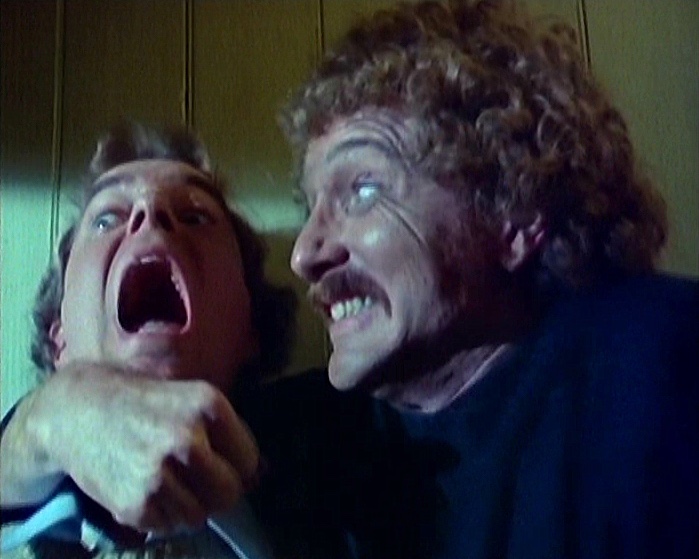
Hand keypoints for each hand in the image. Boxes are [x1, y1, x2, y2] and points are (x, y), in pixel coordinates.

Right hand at [10, 361, 259, 533]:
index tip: (222, 465)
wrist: (78, 410)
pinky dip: (161, 515)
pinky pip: (169, 526)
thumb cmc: (143, 403)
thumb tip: (263, 473)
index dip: (238, 467)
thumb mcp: (190, 399)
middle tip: (199, 482)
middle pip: (229, 492)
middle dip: (218, 491)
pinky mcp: (136, 502)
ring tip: (169, 482)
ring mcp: (160, 472)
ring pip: (200, 514)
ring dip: (189, 506)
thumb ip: (226, 433)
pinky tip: (146, 489)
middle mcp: (187, 437)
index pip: (249, 459)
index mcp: (207, 405)